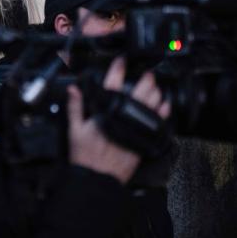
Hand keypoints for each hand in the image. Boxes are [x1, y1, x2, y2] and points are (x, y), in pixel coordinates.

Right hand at [67, 57, 170, 183]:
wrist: (97, 178)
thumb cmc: (85, 156)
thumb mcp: (74, 129)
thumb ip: (75, 107)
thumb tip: (73, 89)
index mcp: (105, 111)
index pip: (112, 84)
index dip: (118, 68)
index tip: (122, 59)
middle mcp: (123, 116)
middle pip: (139, 91)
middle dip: (145, 79)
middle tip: (146, 73)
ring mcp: (135, 127)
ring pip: (151, 103)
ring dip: (155, 92)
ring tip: (154, 86)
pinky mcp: (143, 139)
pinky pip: (158, 121)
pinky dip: (162, 111)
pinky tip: (163, 104)